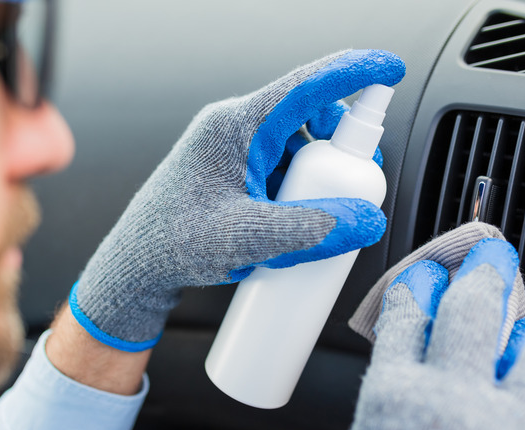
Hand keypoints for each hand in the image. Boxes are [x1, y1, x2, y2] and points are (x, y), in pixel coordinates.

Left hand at [70, 49, 405, 350]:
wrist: (135, 265)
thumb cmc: (173, 245)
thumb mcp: (246, 239)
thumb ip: (310, 230)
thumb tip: (367, 218)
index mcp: (236, 126)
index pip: (306, 86)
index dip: (353, 72)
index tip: (389, 68)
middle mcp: (235, 126)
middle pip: (308, 116)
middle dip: (337, 147)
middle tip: (347, 189)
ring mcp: (234, 147)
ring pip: (298, 145)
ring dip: (316, 173)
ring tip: (306, 218)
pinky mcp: (235, 168)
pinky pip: (282, 165)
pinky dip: (298, 187)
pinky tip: (289, 222)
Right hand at [349, 239, 524, 429]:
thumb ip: (387, 399)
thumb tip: (407, 358)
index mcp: (395, 396)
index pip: (406, 314)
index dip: (419, 285)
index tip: (427, 274)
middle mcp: (453, 399)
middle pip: (472, 309)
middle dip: (484, 270)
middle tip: (491, 255)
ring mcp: (510, 424)